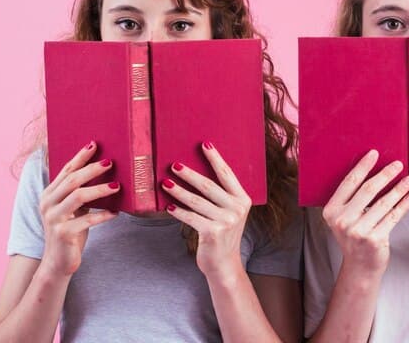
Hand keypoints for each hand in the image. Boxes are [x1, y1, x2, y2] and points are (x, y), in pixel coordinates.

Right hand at [38, 141, 119, 277]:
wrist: (58, 262)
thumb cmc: (71, 232)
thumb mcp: (74, 209)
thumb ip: (81, 192)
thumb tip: (105, 172)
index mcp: (49, 194)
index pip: (66, 170)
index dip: (80, 156)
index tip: (94, 144)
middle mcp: (48, 203)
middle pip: (72, 180)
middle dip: (92, 169)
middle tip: (110, 162)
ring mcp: (53, 218)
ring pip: (78, 197)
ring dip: (100, 190)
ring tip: (117, 186)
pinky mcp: (63, 233)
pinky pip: (86, 220)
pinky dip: (103, 215)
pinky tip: (116, 214)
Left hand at [163, 141, 251, 278]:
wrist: (224, 264)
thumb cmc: (221, 234)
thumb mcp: (228, 213)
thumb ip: (220, 196)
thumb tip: (195, 172)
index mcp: (243, 199)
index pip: (227, 174)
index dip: (215, 158)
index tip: (204, 144)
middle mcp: (237, 208)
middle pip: (208, 185)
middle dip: (189, 174)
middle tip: (174, 165)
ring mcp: (226, 221)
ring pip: (196, 201)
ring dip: (178, 191)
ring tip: (165, 183)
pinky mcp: (213, 232)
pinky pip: (191, 217)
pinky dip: (178, 212)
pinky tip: (168, 207)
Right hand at [322, 149, 408, 273]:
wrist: (360, 267)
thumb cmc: (355, 237)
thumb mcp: (344, 218)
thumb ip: (351, 199)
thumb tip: (372, 171)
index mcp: (331, 211)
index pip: (349, 183)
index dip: (363, 166)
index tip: (375, 153)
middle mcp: (342, 220)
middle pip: (367, 190)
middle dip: (385, 174)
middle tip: (398, 164)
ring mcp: (358, 231)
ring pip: (383, 203)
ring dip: (398, 189)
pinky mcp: (374, 239)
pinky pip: (393, 217)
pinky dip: (403, 205)